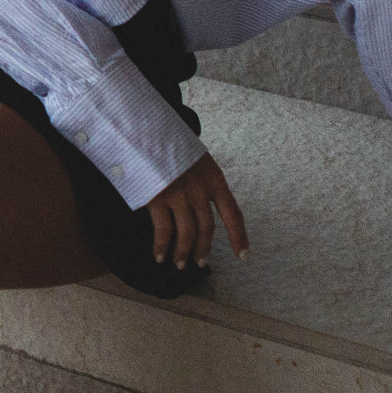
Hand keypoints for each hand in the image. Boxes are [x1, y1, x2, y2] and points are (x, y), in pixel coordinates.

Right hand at [145, 153, 248, 270]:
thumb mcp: (197, 157)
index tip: (243, 256)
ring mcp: (180, 195)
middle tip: (199, 263)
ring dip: (183, 252)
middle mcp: (201, 189)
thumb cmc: (171, 142)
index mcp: (214, 179)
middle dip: (203, 249)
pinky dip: (162, 246)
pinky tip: (160, 255)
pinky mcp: (159, 198)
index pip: (233, 214)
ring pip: (187, 233)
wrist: (148, 129)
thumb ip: (203, 180)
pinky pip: (164, 230)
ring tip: (178, 263)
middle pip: (207, 228)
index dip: (239, 237)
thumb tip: (202, 204)